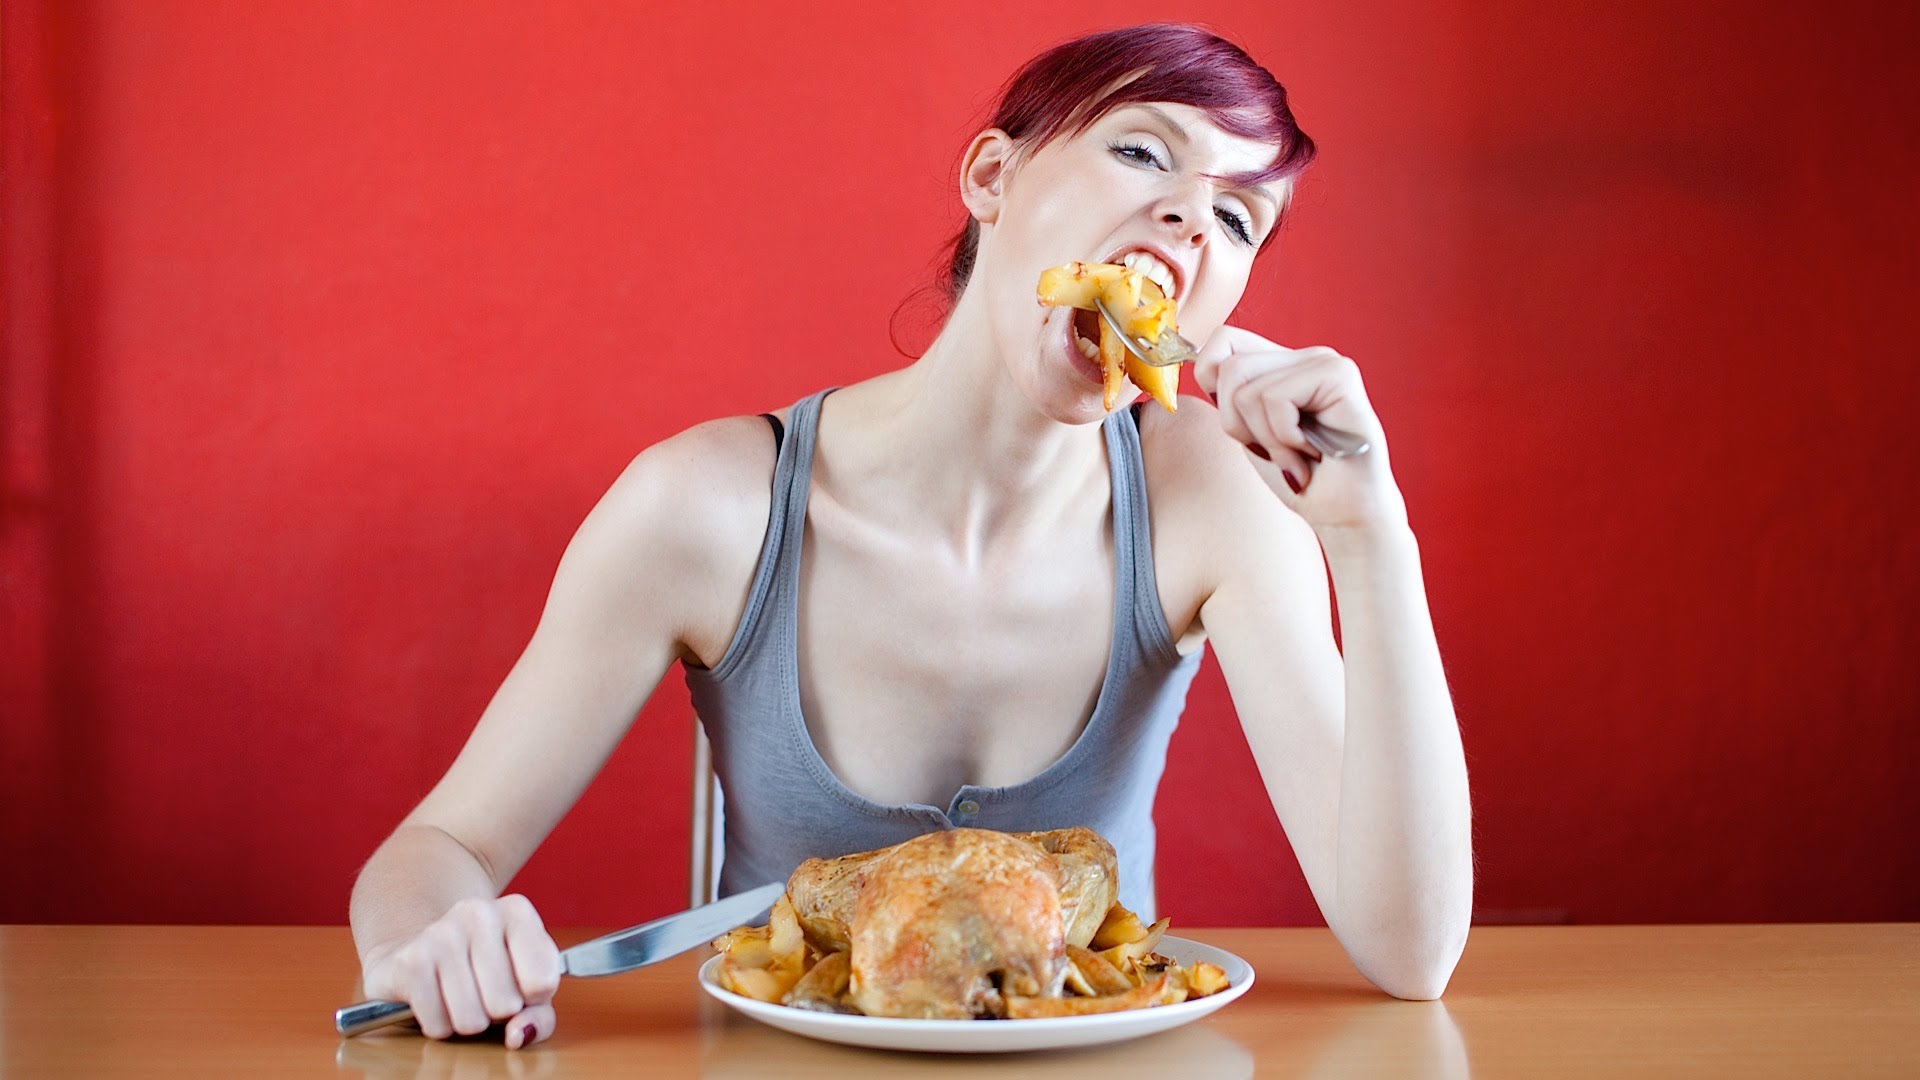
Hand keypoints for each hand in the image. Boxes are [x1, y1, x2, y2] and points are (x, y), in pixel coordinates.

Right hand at [360, 894, 561, 1048]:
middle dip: (497, 1012)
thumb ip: (539, 1016)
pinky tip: (437, 1000)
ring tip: (461, 995)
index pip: (542, 982)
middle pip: (506, 1004)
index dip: (532, 999)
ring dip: (467, 1021)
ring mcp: (440, 934)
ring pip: (471, 1019)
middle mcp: (478, 913)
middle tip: (484, 992)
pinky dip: (439, 1025)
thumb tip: (517, 1035)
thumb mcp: (526, 987)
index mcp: (517, 912)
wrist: (422, 951)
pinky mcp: (408, 962)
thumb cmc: (487, 972)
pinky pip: (438, 1024)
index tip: (519, 984)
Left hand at [1192, 324, 1406, 531]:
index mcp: (1282, 363)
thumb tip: (1190, 359)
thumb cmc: (1299, 478)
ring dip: (1266, 439)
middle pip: (1228, 368)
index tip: (1242, 427)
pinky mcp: (1339, 375)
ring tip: (1296, 455)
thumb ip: (1228, 395)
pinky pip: (1276, 399)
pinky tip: (1312, 451)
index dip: (1211, 381)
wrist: (1345, 514)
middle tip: (1274, 451)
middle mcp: (1303, 355)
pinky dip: (1284, 438)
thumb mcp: (1248, 432)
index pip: (1222, 340)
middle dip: (1238, 425)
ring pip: (1247, 389)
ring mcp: (1323, 361)